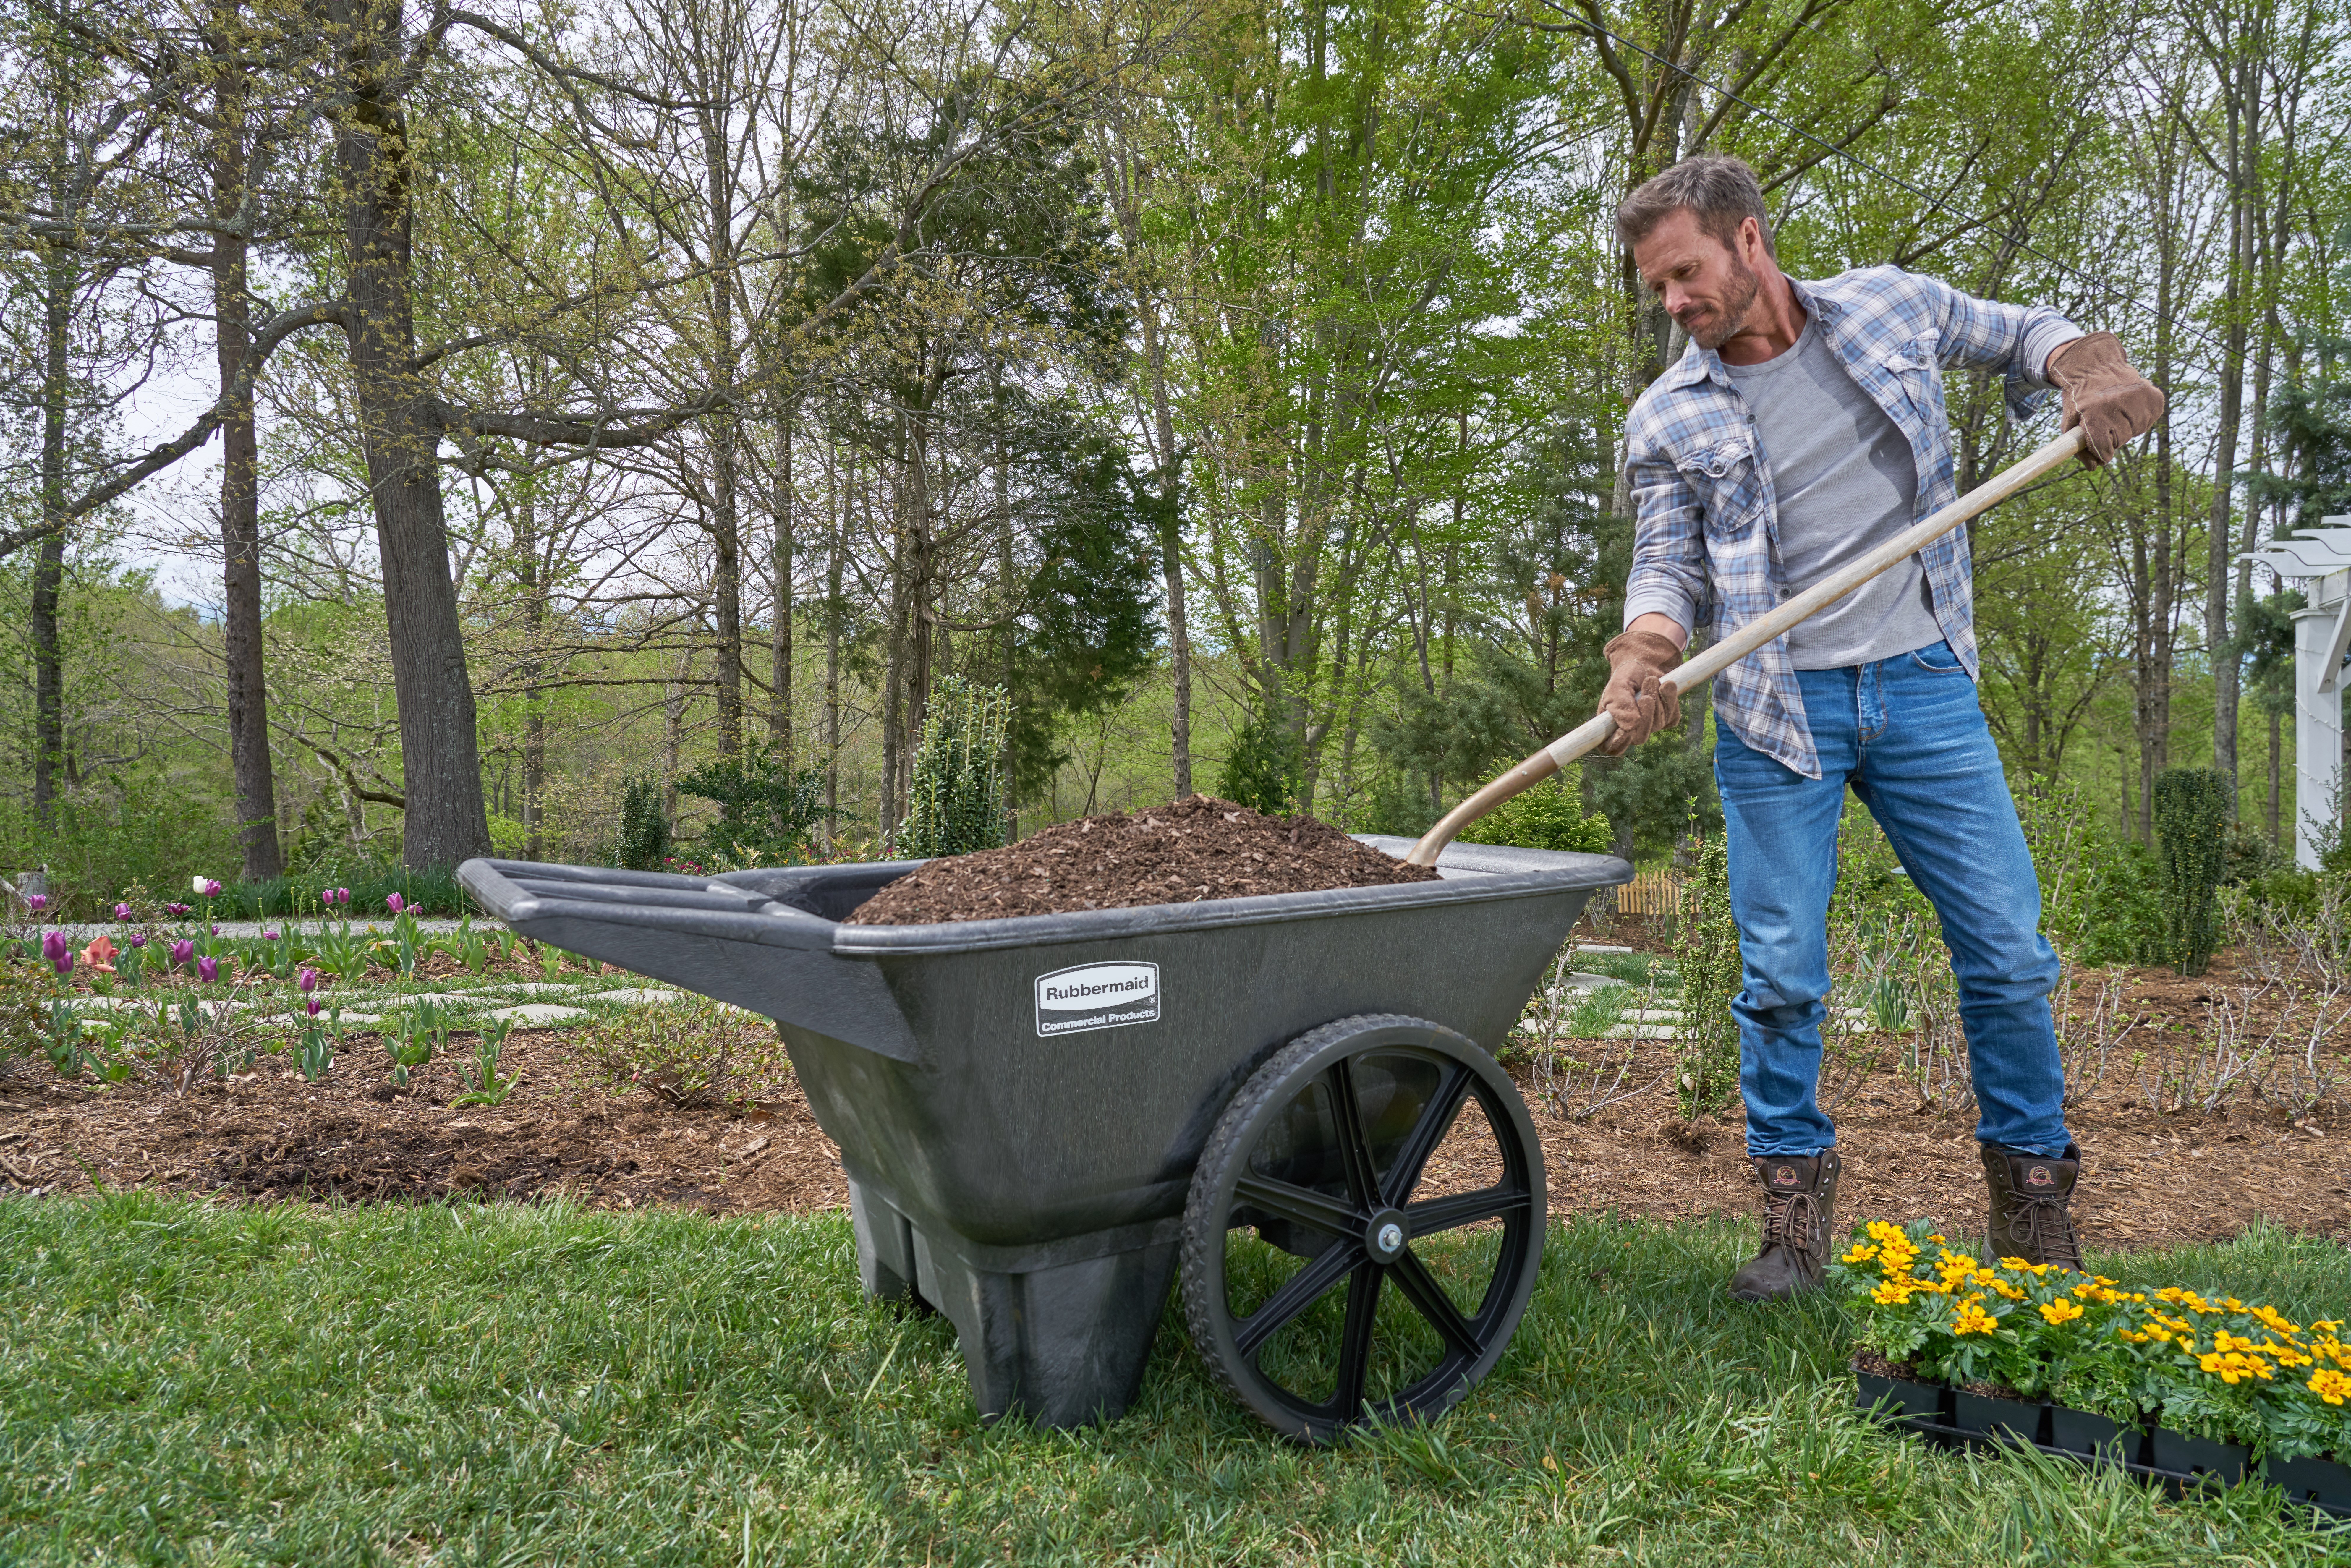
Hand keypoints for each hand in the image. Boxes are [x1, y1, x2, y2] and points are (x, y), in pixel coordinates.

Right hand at [1598, 628, 1683, 754]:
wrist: (1646, 664)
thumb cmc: (1626, 677)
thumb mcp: (1617, 688)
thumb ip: (1620, 706)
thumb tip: (1632, 726)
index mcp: (1612, 727)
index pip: (1613, 747)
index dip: (1619, 742)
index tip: (1625, 729)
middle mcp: (1632, 731)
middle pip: (1640, 737)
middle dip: (1645, 714)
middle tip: (1644, 693)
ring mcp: (1651, 727)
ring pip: (1658, 724)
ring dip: (1657, 699)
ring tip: (1651, 680)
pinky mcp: (1668, 719)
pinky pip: (1672, 715)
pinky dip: (1670, 698)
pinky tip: (1665, 686)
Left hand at [2048, 333, 2164, 466]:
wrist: (2095, 367)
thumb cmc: (2080, 400)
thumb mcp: (2070, 423)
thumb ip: (2078, 447)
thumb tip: (2094, 468)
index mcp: (2095, 413)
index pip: (2103, 446)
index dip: (2102, 452)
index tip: (2101, 451)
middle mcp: (2118, 404)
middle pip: (2120, 440)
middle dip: (2112, 437)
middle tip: (2105, 422)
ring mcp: (2138, 398)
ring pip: (2136, 431)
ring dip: (2127, 427)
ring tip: (2116, 411)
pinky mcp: (2153, 395)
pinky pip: (2150, 419)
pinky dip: (2140, 417)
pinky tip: (2129, 407)